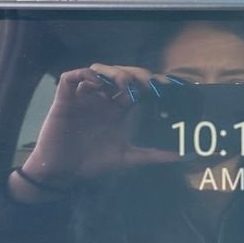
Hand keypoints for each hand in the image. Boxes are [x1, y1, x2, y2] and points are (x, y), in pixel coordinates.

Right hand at [15, 64, 177, 197]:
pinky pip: (71, 77)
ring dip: (113, 72)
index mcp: (117, 109)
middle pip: (120, 73)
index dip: (150, 82)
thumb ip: (152, 155)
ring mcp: (84, 97)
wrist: (62, 173)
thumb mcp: (126, 158)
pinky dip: (84, 75)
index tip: (166, 85)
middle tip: (147, 83)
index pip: (136, 86)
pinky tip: (96, 86)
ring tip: (124, 84)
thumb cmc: (92, 163)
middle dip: (135, 73)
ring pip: (98, 70)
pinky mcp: (64, 99)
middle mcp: (102, 99)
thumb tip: (181, 156)